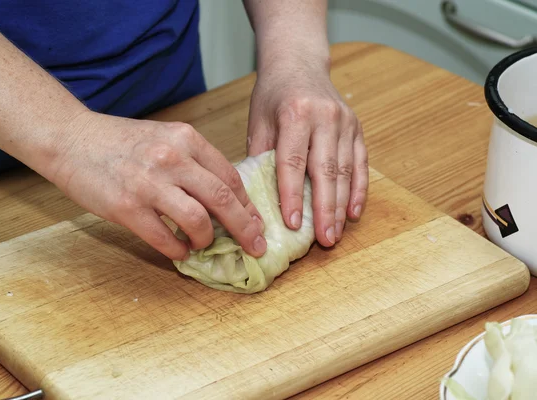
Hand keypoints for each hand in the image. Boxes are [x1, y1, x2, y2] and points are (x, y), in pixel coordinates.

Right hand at [46, 111, 266, 260]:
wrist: (71, 138)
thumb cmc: (120, 141)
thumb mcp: (164, 137)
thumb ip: (193, 161)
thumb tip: (221, 197)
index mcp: (186, 139)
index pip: (230, 176)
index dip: (247, 204)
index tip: (255, 221)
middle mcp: (172, 158)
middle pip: (223, 200)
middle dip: (245, 228)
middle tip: (254, 245)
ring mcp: (149, 184)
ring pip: (197, 221)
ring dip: (206, 239)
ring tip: (202, 244)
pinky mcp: (127, 207)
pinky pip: (164, 238)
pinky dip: (177, 250)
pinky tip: (178, 251)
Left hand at [247, 59, 368, 246]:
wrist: (299, 62)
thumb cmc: (273, 95)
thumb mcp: (258, 120)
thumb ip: (260, 156)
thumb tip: (257, 198)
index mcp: (295, 114)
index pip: (293, 162)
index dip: (292, 195)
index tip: (292, 224)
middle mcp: (324, 117)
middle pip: (325, 171)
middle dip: (324, 209)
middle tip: (324, 240)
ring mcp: (345, 122)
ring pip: (346, 171)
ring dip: (341, 206)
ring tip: (336, 234)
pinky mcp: (357, 128)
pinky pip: (361, 164)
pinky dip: (359, 190)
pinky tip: (353, 213)